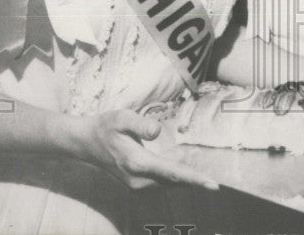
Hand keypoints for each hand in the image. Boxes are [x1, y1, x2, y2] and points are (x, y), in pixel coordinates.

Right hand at [81, 109, 217, 189]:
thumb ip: (140, 124)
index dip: (194, 179)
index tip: (213, 185)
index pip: (172, 173)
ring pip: (170, 186)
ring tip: (205, 179)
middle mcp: (138, 180)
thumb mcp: (122, 117)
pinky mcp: (138, 186)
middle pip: (175, 183)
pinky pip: (163, 185)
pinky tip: (187, 174)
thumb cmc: (107, 126)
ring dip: (187, 182)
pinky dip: (177, 181)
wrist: (87, 142)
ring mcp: (137, 186)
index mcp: (137, 163)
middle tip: (216, 181)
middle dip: (195, 181)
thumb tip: (157, 130)